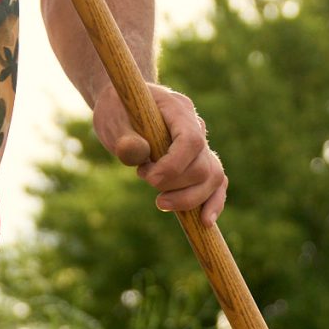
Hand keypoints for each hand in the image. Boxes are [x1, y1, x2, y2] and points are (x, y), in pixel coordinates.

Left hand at [90, 82, 226, 224]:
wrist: (124, 107)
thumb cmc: (117, 111)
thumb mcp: (112, 120)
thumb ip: (124, 137)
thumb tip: (139, 154)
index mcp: (177, 108)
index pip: (191, 141)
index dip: (174, 167)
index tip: (149, 180)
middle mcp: (196, 125)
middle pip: (202, 166)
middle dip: (175, 185)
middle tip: (144, 177)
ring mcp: (202, 144)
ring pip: (213, 178)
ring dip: (189, 199)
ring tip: (160, 203)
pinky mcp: (201, 161)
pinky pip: (216, 183)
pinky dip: (212, 202)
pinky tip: (204, 221)